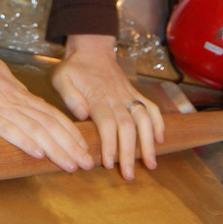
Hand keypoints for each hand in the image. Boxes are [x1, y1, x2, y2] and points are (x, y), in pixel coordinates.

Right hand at [0, 36, 93, 172]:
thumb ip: (9, 87)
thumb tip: (17, 94)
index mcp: (18, 93)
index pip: (51, 114)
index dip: (69, 131)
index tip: (82, 146)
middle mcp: (15, 100)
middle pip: (51, 124)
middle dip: (71, 146)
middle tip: (88, 163)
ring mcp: (1, 107)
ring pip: (36, 130)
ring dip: (56, 149)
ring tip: (71, 165)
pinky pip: (9, 129)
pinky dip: (26, 142)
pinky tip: (39, 154)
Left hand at [51, 34, 164, 180]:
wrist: (92, 48)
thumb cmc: (75, 67)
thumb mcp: (62, 78)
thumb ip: (70, 96)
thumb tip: (82, 113)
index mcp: (98, 97)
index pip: (107, 124)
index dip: (110, 145)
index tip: (109, 164)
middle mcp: (117, 98)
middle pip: (128, 127)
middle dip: (130, 152)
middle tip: (129, 175)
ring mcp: (128, 96)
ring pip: (143, 120)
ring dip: (149, 142)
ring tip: (151, 164)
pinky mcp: (135, 94)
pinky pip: (151, 108)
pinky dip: (158, 123)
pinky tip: (161, 140)